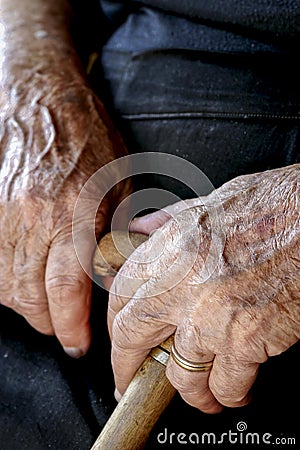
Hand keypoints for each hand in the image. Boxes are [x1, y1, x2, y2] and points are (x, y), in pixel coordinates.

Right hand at [0, 77, 129, 356]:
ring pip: (3, 284)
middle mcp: (33, 218)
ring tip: (43, 305)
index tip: (77, 345)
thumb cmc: (88, 138)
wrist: (41, 97)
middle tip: (61, 327)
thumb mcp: (119, 183)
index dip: (70, 327)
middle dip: (46, 322)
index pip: (66, 290)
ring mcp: (4, 213)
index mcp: (74, 213)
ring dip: (24, 304)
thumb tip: (110, 275)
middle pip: (28, 295)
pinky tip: (22, 278)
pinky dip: (5, 280)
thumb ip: (114, 232)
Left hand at [108, 165, 299, 412]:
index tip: (121, 338)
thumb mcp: (207, 204)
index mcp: (170, 247)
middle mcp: (181, 283)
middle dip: (128, 367)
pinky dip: (230, 396)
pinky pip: (225, 385)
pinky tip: (236, 391)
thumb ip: (168, 221)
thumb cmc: (270, 207)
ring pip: (180, 375)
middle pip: (132, 337)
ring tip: (198, 393)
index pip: (120, 295)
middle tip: (131, 380)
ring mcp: (209, 316)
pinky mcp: (245, 340)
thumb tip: (141, 230)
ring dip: (189, 391)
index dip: (115, 324)